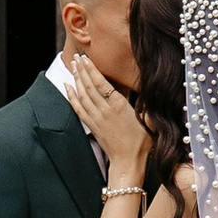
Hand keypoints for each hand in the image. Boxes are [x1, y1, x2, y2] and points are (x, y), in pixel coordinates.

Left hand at [64, 50, 147, 184]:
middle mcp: (105, 110)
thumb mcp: (148, 119)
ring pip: (82, 95)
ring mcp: (97, 118)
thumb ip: (144, 104)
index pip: (101, 83)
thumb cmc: (141, 142)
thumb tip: (149, 90)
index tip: (86, 58)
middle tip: (76, 56)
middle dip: (82, 70)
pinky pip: (78, 108)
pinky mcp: (92, 126)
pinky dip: (71, 96)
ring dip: (76, 79)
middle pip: (89, 86)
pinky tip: (67, 87)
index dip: (92, 69)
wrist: (128, 161)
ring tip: (72, 66)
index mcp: (119, 106)